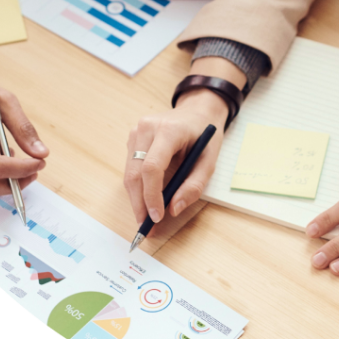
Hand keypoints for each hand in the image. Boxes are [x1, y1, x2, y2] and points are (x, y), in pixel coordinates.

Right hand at [125, 87, 229, 230]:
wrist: (197, 111)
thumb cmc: (205, 135)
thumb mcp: (210, 160)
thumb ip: (194, 186)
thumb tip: (174, 209)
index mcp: (169, 130)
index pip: (152, 167)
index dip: (151, 195)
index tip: (157, 217)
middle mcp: (147, 128)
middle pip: (135, 173)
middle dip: (139, 203)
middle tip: (146, 227)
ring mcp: (136, 131)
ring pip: (129, 172)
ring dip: (136, 198)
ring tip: (145, 218)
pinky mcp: (132, 137)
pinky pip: (130, 167)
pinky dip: (136, 186)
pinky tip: (145, 199)